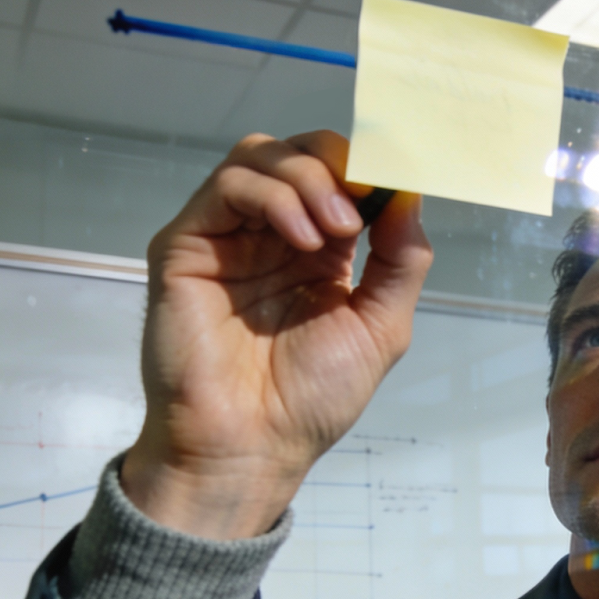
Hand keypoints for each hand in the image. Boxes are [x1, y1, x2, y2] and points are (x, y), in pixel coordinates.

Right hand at [121, 131, 431, 539]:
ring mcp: (226, 236)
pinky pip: (226, 186)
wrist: (249, 446)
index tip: (397, 181)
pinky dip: (273, 197)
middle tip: (362, 206)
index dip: (369, 167)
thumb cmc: (310, 400)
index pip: (338, 175)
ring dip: (308, 178)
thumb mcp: (381, 327)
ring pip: (260, 155)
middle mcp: (270, 235)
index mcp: (317, 250)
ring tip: (336, 230)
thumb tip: (412, 194)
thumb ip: (402, 261)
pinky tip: (304, 239)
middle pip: (298, 152)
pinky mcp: (186, 245)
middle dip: (338, 163)